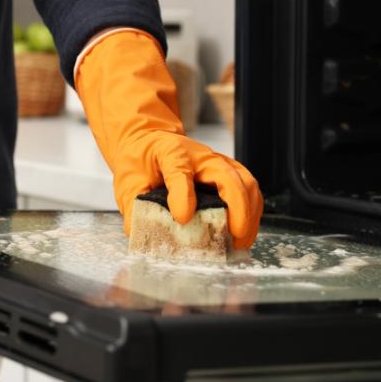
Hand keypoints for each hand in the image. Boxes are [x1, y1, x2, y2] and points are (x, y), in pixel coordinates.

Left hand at [75, 30, 262, 248]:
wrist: (149, 140)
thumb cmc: (142, 160)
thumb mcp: (128, 180)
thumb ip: (133, 205)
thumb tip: (138, 232)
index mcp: (171, 153)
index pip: (180, 172)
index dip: (183, 196)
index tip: (182, 219)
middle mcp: (200, 155)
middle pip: (228, 176)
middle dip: (236, 209)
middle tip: (232, 238)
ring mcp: (219, 162)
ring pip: (246, 183)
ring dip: (249, 214)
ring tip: (240, 241)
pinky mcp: (229, 172)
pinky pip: (249, 189)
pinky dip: (252, 212)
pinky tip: (244, 232)